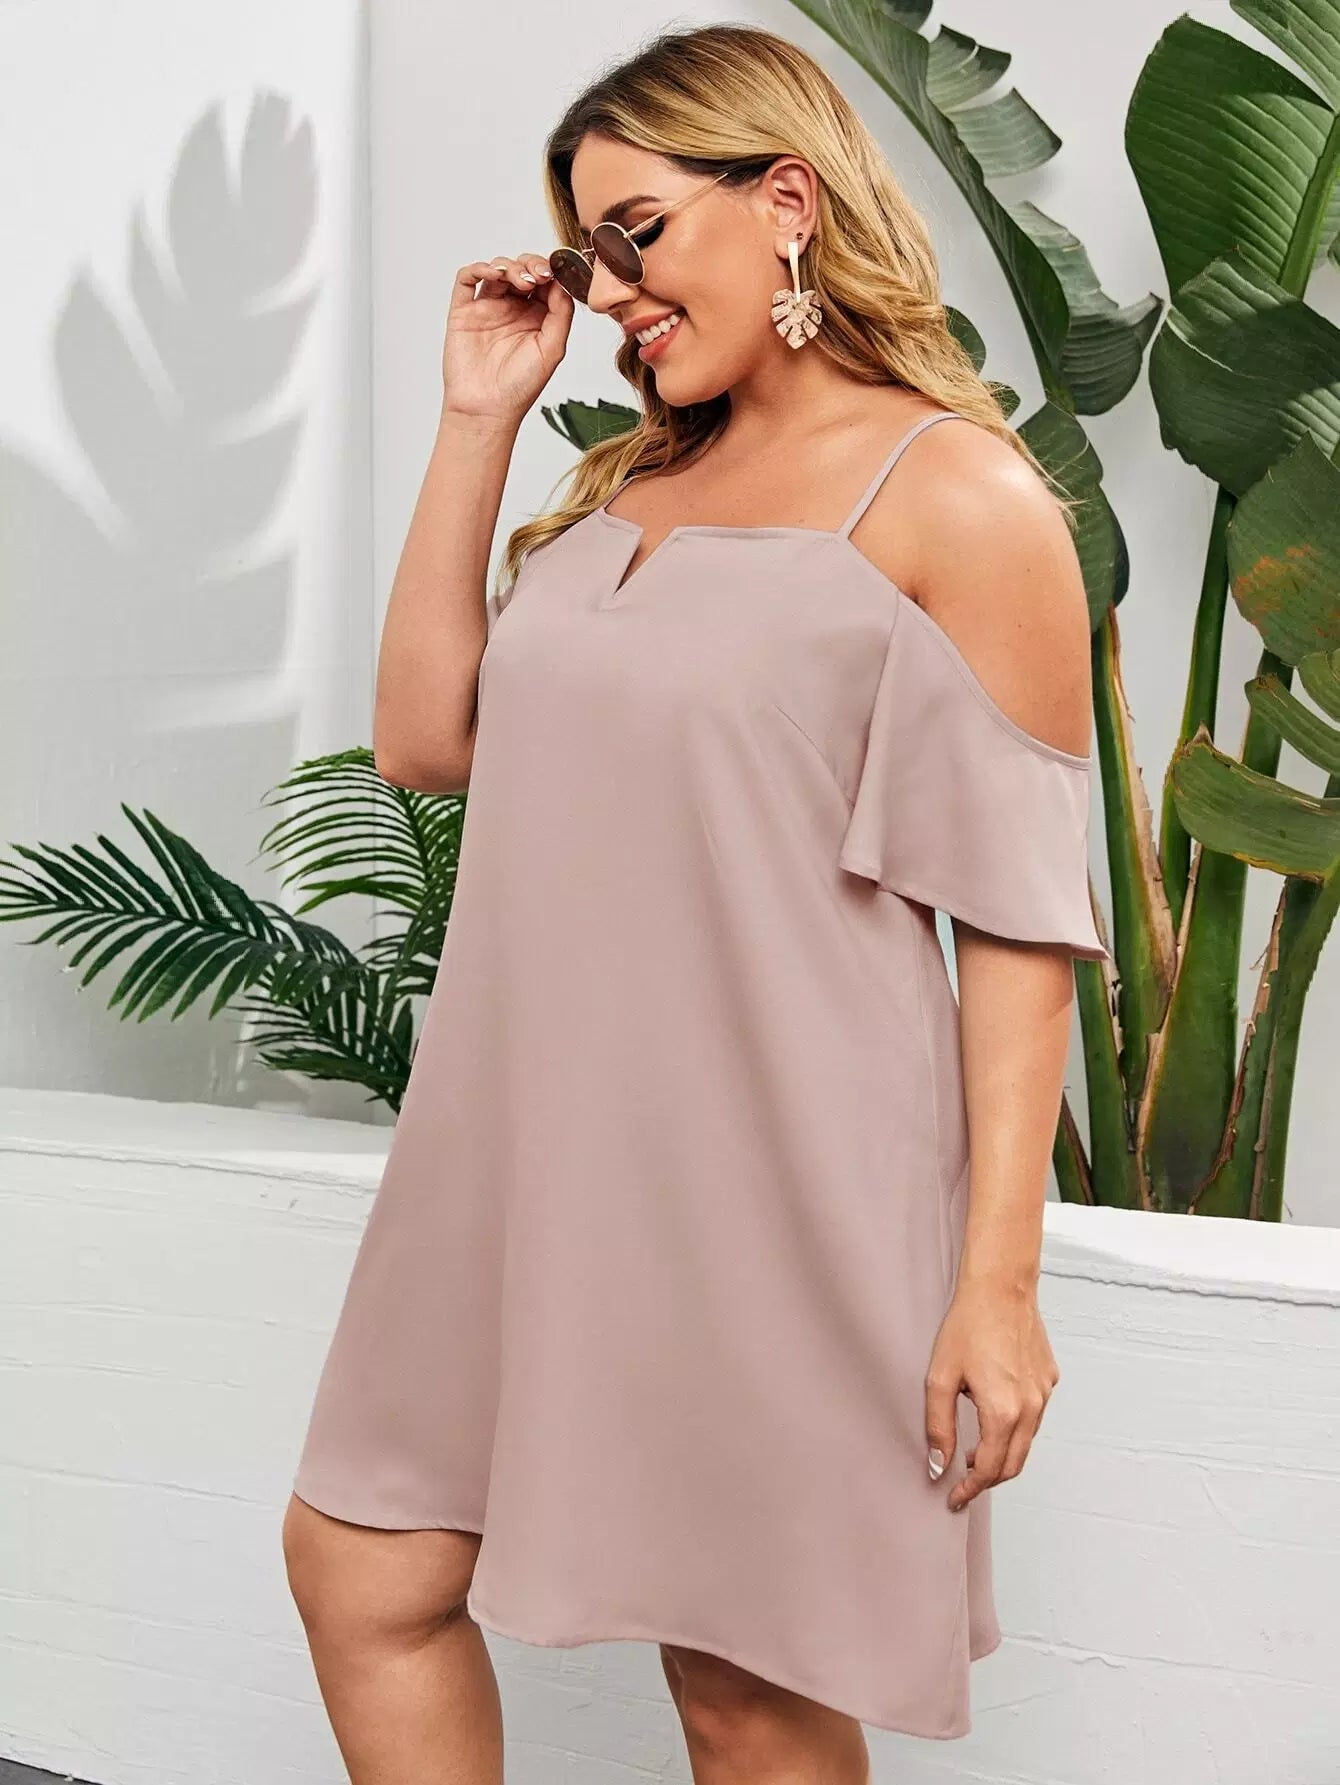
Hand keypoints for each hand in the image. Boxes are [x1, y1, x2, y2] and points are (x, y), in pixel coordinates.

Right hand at [442, 251, 573, 424]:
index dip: (551, 270)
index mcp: (536, 317)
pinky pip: (467, 279)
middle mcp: (512, 309)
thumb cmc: (520, 386)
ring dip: (509, 266)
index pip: (545, 281)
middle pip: (521, 269)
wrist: (487, 408)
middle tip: (538, 276)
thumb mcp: (552, 349)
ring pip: (497, 269)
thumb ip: (561, 314)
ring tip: (520, 281)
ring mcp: (487, 308)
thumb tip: (563, 282)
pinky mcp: (464, 311)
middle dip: (531, 264)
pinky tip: (492, 274)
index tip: (557, 271)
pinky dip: (478, 268)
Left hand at [924, 1278, 1059, 1512]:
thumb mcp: (940, 1378)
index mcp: (1003, 1413)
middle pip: (1013, 1464)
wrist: (1001, 1287)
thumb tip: (939, 1466)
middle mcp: (1031, 1409)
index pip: (989, 1470)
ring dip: (1003, 1455)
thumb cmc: (967, 1327)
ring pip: (1026, 1442)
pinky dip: (1015, 1428)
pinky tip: (994, 1415)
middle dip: (988, 1480)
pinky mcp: (1049, 1379)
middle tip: (963, 1483)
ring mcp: (1044, 1394)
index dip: (970, 1489)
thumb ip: (939, 1428)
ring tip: (975, 1452)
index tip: (954, 1498)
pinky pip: (1034, 1416)